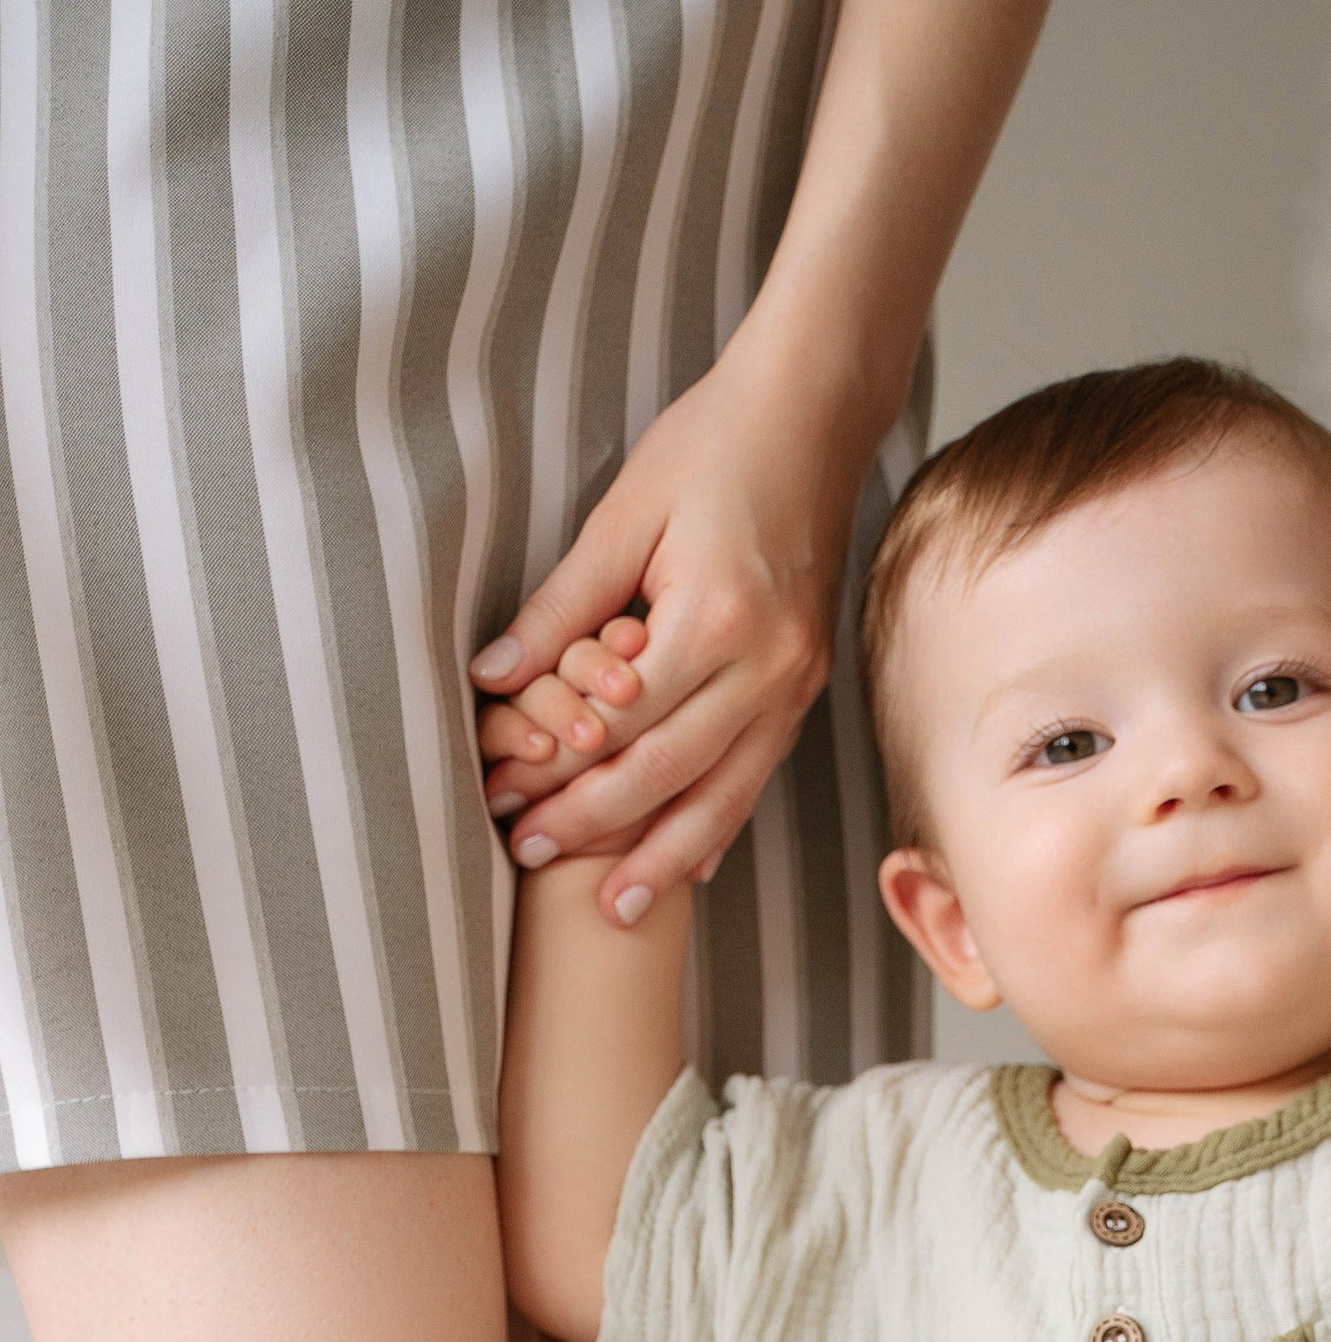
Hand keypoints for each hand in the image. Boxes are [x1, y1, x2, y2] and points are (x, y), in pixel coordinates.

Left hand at [473, 341, 878, 917]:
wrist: (813, 418)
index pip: (621, 719)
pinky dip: (719, 825)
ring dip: (664, 858)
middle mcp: (766, 666)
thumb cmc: (713, 446)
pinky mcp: (806, 687)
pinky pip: (756, 775)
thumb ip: (563, 603)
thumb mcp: (624, 511)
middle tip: (530, 857)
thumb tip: (494, 675)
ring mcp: (795, 683)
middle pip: (668, 772)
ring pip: (723, 794)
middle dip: (595, 824)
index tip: (502, 797)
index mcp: (716, 616)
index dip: (558, 767)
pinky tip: (690, 868)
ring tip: (613, 910)